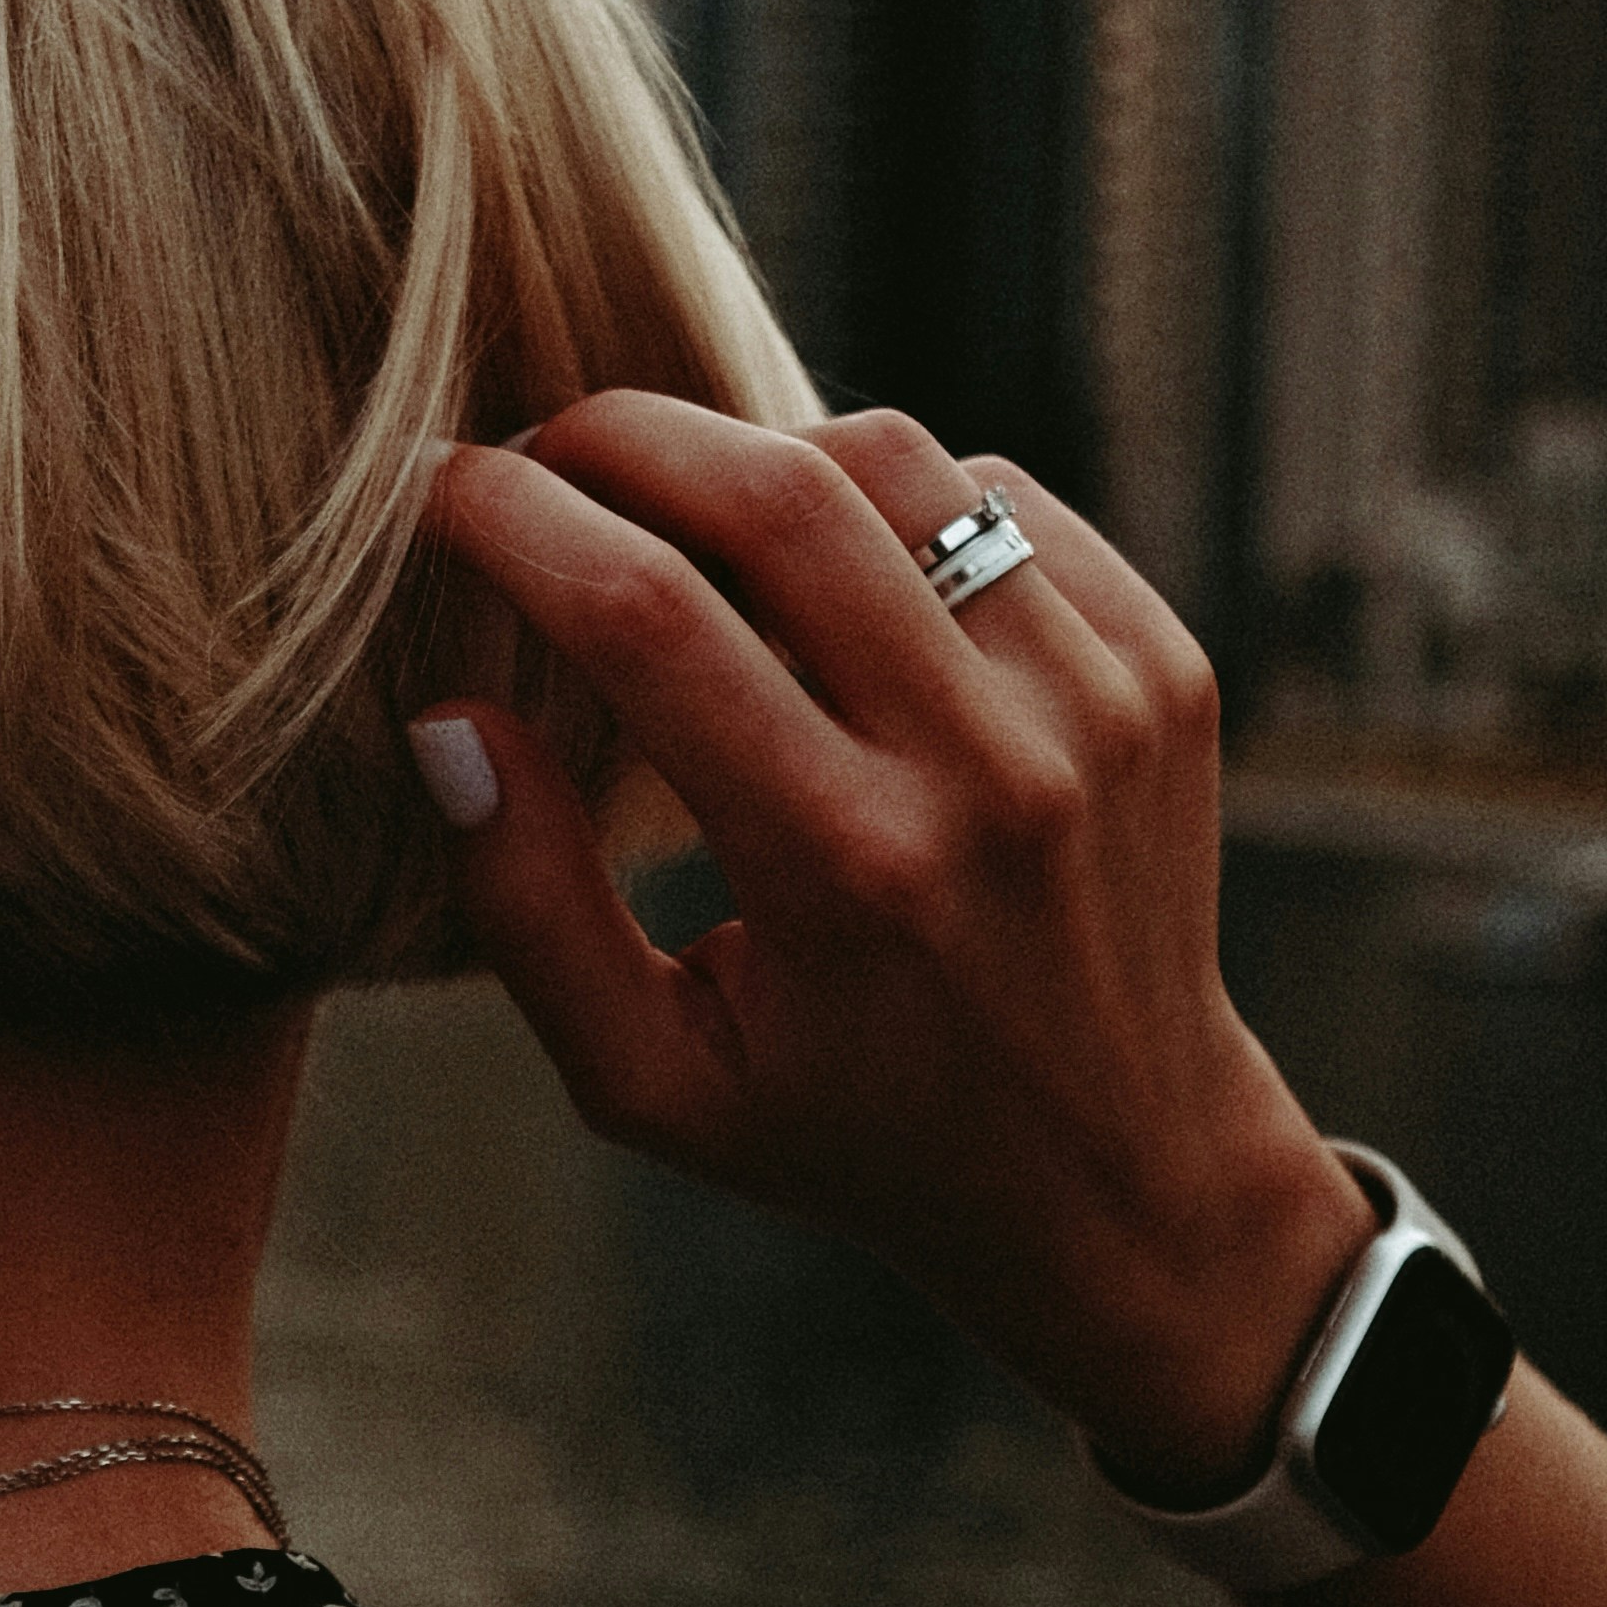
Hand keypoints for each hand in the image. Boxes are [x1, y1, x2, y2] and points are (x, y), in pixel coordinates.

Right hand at [421, 396, 1377, 1494]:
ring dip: (759, 455)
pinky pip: (1000, 496)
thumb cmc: (852, 1130)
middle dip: (623, 435)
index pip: (646, 618)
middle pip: (773, 494)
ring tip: (691, 519)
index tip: (441, 487)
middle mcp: (989, 771)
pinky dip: (896, 505)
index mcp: (846, 874)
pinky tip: (846, 582)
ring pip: (892, 463)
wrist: (1126, 1171)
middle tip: (548, 455)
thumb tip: (448, 719)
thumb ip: (529, 910)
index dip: (514, 517)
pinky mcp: (1165, 669)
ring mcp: (1097, 706)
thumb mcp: (651, 1082)